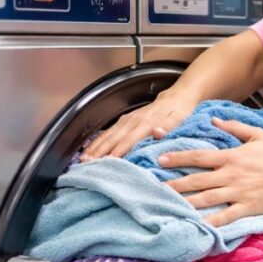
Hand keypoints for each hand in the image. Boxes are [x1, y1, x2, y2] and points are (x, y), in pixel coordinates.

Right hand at [81, 88, 199, 159]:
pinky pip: (108, 132)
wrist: (177, 97)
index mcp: (145, 123)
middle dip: (99, 151)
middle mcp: (132, 121)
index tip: (108, 161)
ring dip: (95, 147)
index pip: (129, 139)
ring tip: (83, 159)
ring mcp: (127, 120)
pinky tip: (89, 149)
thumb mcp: (179, 119)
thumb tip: (158, 132)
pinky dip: (97, 141)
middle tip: (88, 164)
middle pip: (113, 138)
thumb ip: (169, 127)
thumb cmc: (179, 112)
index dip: (118, 151)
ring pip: (107, 135)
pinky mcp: (124, 120)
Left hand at [161, 118, 262, 226]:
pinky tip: (195, 226)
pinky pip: (224, 217)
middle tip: (155, 188)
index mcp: (232, 156)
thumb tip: (214, 121)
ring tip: (167, 206)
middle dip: (174, 184)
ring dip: (185, 202)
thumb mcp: (258, 135)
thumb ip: (235, 127)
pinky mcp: (247, 208)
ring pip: (205, 199)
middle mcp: (231, 175)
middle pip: (197, 180)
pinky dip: (209, 222)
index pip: (199, 156)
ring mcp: (238, 193)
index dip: (178, 158)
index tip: (160, 160)